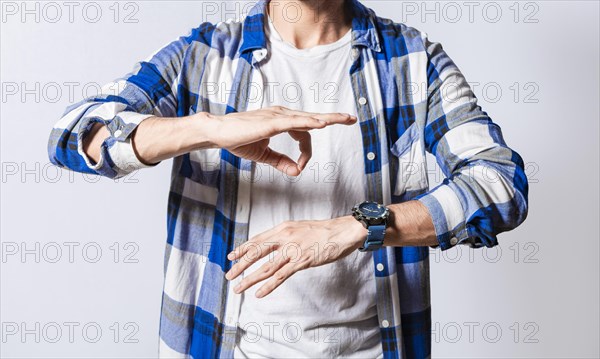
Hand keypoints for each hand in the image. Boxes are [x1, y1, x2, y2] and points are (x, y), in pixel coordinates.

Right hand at [207, 106, 355, 175]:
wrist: (218, 133)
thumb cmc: (238, 139)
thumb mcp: (264, 154)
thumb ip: (280, 161)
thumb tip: (296, 172)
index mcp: (281, 121)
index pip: (304, 134)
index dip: (306, 152)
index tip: (300, 168)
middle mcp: (282, 115)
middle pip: (313, 118)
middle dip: (334, 118)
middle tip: (351, 119)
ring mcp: (277, 116)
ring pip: (308, 117)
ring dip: (328, 118)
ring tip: (345, 119)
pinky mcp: (272, 121)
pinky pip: (295, 121)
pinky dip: (309, 122)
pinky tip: (322, 124)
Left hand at [225, 216, 367, 297]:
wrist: (342, 232)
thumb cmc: (323, 231)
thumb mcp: (299, 228)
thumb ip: (286, 235)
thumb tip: (274, 243)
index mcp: (283, 228)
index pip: (257, 239)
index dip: (242, 248)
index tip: (231, 256)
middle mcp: (285, 238)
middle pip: (256, 253)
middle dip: (240, 265)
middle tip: (229, 275)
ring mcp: (293, 250)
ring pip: (266, 267)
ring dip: (250, 278)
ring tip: (238, 288)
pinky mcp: (302, 261)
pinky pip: (281, 276)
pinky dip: (269, 286)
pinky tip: (259, 293)